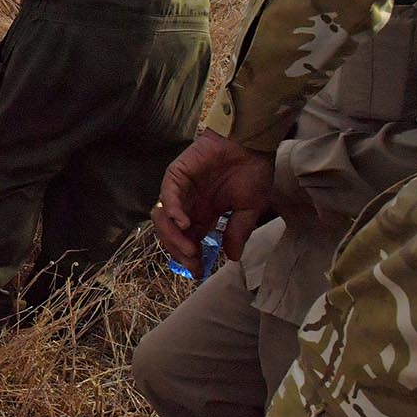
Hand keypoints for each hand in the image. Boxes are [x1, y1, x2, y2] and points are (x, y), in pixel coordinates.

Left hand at [154, 130, 274, 276]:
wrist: (252, 144)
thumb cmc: (252, 171)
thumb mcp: (249, 209)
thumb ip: (237, 232)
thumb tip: (232, 258)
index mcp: (203, 215)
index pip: (189, 241)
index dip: (191, 258)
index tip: (200, 272)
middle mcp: (188, 205)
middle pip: (172, 235)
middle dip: (180, 252)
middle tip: (194, 263)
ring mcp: (180, 191)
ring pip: (164, 219)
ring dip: (174, 237)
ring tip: (190, 248)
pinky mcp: (176, 175)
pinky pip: (167, 197)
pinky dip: (173, 212)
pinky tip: (185, 224)